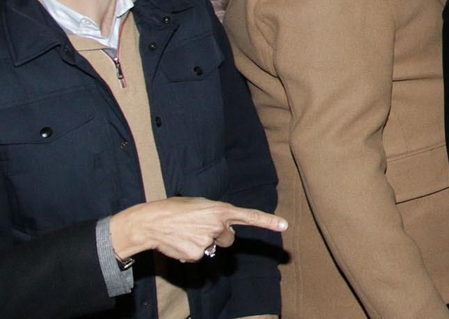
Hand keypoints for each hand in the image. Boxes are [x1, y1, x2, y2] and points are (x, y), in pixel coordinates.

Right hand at [107, 196, 286, 263]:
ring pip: (213, 248)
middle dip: (218, 236)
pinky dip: (190, 252)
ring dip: (203, 243)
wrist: (151, 222)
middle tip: (198, 227)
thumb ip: (216, 215)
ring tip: (186, 232)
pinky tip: (180, 242)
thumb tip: (225, 229)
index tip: (284, 226)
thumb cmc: (174, 209)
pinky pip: (199, 256)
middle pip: (228, 238)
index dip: (268, 222)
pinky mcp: (197, 254)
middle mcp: (218, 225)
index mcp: (220, 210)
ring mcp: (208, 241)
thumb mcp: (200, 205)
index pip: (249, 216)